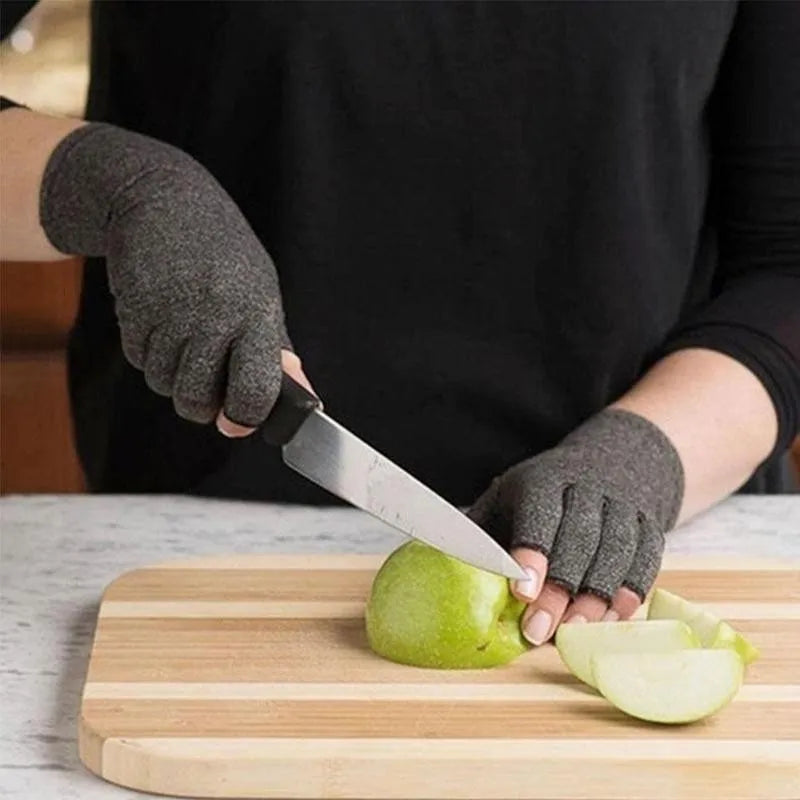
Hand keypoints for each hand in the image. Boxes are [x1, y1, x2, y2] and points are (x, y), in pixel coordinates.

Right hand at [40, 123, 312, 432]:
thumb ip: (277, 351)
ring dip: (172, 376)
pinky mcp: (133, 310)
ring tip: (185, 339)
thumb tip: (304, 397)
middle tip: (207, 385)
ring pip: (163, 385)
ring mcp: (170, 314)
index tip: (239, 421)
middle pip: (196, 401)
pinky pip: (138, 361)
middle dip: (201, 406)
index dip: (245, 419)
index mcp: (256, 315)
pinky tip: (162, 322)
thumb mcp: (262, 294)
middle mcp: (214, 317)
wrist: (164, 202)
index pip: (254, 391)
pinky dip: (149, 354)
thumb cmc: (224, 256)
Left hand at [468, 409, 683, 644]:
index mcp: (545, 479)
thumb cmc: (543, 495)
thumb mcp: (507, 499)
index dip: (532, 551)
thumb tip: (437, 564)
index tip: (520, 592)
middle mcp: (588, 487)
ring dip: (596, 597)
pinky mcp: (650, 526)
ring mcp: (624, 505)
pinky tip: (613, 618)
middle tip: (538, 631)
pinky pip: (646, 560)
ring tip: (574, 633)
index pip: (540, 511)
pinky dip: (630, 591)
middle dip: (559, 588)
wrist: (617, 463)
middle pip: (579, 538)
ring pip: (616, 551)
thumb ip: (480, 532)